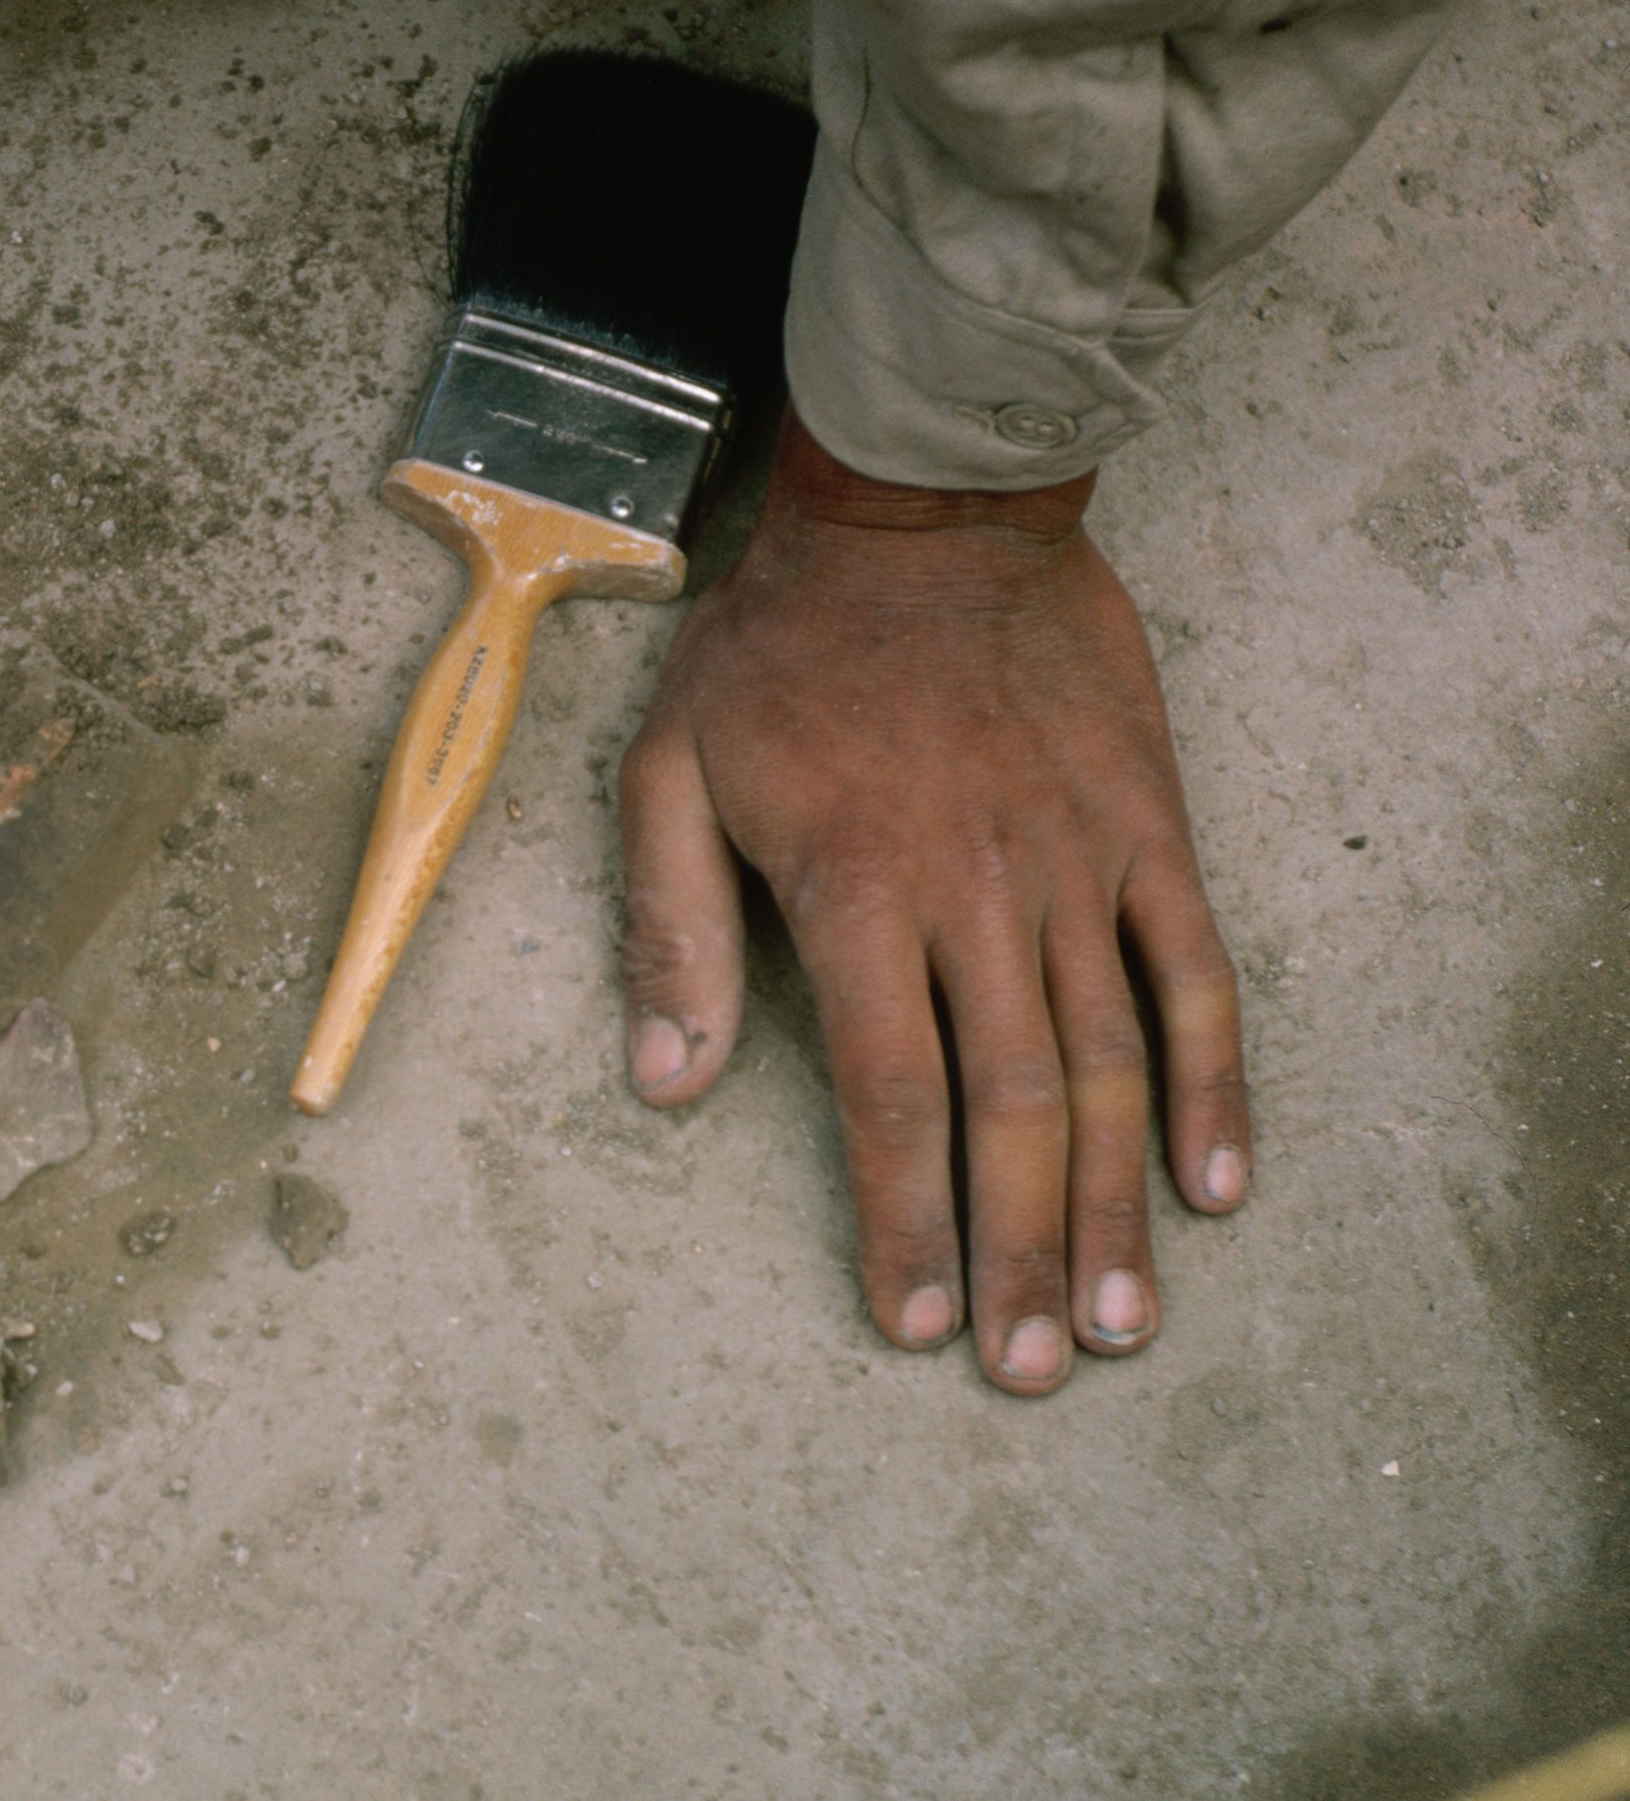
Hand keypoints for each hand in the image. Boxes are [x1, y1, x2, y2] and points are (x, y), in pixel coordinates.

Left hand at [617, 417, 1251, 1393]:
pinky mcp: (1149, 830)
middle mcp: (978, 895)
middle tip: (1039, 1368)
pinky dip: (1214, 1083)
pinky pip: (1196, 973)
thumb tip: (663, 1086)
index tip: (913, 1324)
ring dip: (1116, 1203)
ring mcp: (1077, 865)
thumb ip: (671, 931)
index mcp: (856, 891)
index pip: (892, 1096)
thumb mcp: (667, 772)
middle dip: (1022, 1251)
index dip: (905, 1222)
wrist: (928, 510)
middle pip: (1014, 1109)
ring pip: (1111, 1064)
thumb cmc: (777, 648)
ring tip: (1123, 1319)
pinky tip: (1212, 1184)